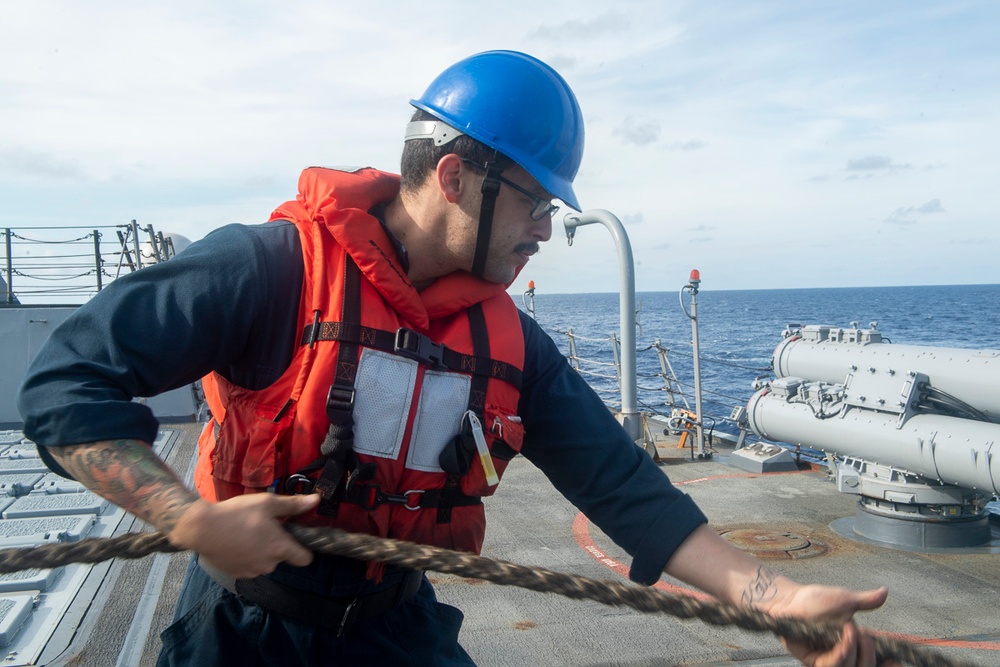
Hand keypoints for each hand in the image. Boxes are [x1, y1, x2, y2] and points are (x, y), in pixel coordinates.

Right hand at [167, 493, 319, 578]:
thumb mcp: (267, 503)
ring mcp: (252, 571)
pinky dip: (247, 557)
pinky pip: (250, 566)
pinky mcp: (237, 574)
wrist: (201, 529)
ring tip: (248, 533)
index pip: (305, 559)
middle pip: (282, 557)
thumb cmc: (237, 513)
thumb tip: (316, 501)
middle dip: (277, 544)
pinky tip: (237, 542)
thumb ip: (293, 504)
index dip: (304, 550)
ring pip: (265, 562)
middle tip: (265, 527)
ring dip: (261, 551)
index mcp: (280, 548)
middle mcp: (269, 564)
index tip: (296, 538)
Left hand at [767, 585, 898, 666]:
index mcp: (855, 646)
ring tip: (851, 632)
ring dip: (855, 651)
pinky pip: (831, 665)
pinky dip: (842, 654)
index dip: (888, 665)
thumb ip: (865, 601)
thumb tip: (884, 592)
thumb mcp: (845, 600)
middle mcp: (844, 656)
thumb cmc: (815, 601)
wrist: (791, 600)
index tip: (897, 662)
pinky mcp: (814, 660)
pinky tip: (844, 640)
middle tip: (865, 635)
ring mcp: (829, 659)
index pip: (875, 662)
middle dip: (870, 654)